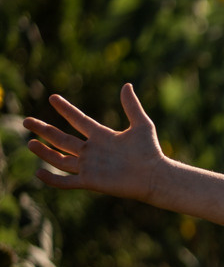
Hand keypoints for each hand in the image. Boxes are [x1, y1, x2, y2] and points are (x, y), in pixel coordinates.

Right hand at [24, 84, 165, 201]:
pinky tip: (38, 172)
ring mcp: (90, 167)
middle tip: (26, 121)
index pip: (78, 120)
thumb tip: (127, 85)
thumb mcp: (142, 125)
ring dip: (45, 152)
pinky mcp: (90, 181)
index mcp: (102, 136)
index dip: (66, 109)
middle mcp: (93, 151)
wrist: (154, 176)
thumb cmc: (151, 151)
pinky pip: (66, 181)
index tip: (53, 97)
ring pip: (60, 159)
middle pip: (62, 139)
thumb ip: (132, 106)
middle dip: (44, 130)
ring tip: (29, 143)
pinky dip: (52, 179)